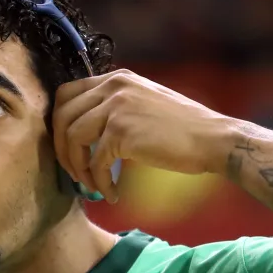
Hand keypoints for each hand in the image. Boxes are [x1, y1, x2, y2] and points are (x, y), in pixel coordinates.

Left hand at [53, 69, 235, 201]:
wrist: (213, 138)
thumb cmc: (184, 129)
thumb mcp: (144, 103)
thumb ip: (115, 107)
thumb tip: (85, 132)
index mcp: (117, 78)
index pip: (66, 93)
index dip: (58, 123)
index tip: (66, 148)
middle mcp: (113, 87)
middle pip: (62, 115)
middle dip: (61, 149)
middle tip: (73, 172)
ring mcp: (116, 107)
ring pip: (73, 139)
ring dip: (78, 168)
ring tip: (92, 185)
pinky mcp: (122, 131)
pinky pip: (95, 162)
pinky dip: (99, 182)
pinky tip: (111, 193)